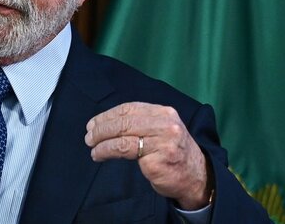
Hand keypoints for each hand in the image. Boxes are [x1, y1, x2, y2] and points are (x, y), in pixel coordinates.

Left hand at [84, 102, 211, 209]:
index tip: (92, 124)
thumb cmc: (171, 152)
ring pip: (123, 137)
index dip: (107, 116)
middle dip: (101, 129)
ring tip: (92, 148)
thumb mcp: (160, 130)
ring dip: (102, 142)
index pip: (129, 109)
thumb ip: (139, 122)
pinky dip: (108, 152)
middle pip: (124, 122)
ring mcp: (163, 142)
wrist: (196, 176)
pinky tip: (100, 155)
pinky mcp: (158, 160)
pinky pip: (127, 153)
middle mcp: (165, 124)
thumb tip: (104, 123)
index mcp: (164, 113)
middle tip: (88, 137)